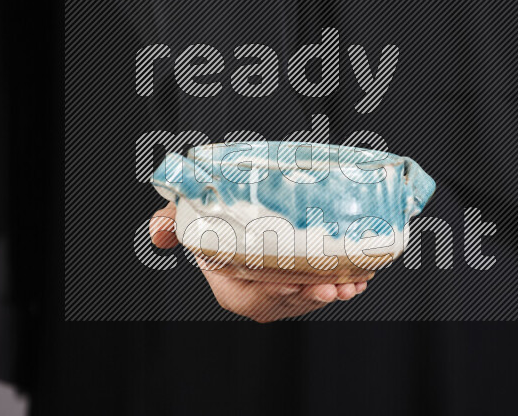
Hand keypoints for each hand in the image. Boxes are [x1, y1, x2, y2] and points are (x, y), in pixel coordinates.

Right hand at [149, 202, 368, 322]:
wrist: (242, 215)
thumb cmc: (215, 222)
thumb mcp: (190, 219)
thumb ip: (170, 223)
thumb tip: (157, 235)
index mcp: (231, 288)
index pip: (250, 298)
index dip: (271, 294)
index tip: (291, 283)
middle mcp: (260, 296)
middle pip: (288, 302)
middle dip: (310, 297)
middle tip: (331, 285)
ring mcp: (287, 293)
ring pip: (311, 298)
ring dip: (333, 293)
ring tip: (350, 283)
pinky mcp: (308, 284)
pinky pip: (327, 290)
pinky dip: (345, 286)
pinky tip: (360, 278)